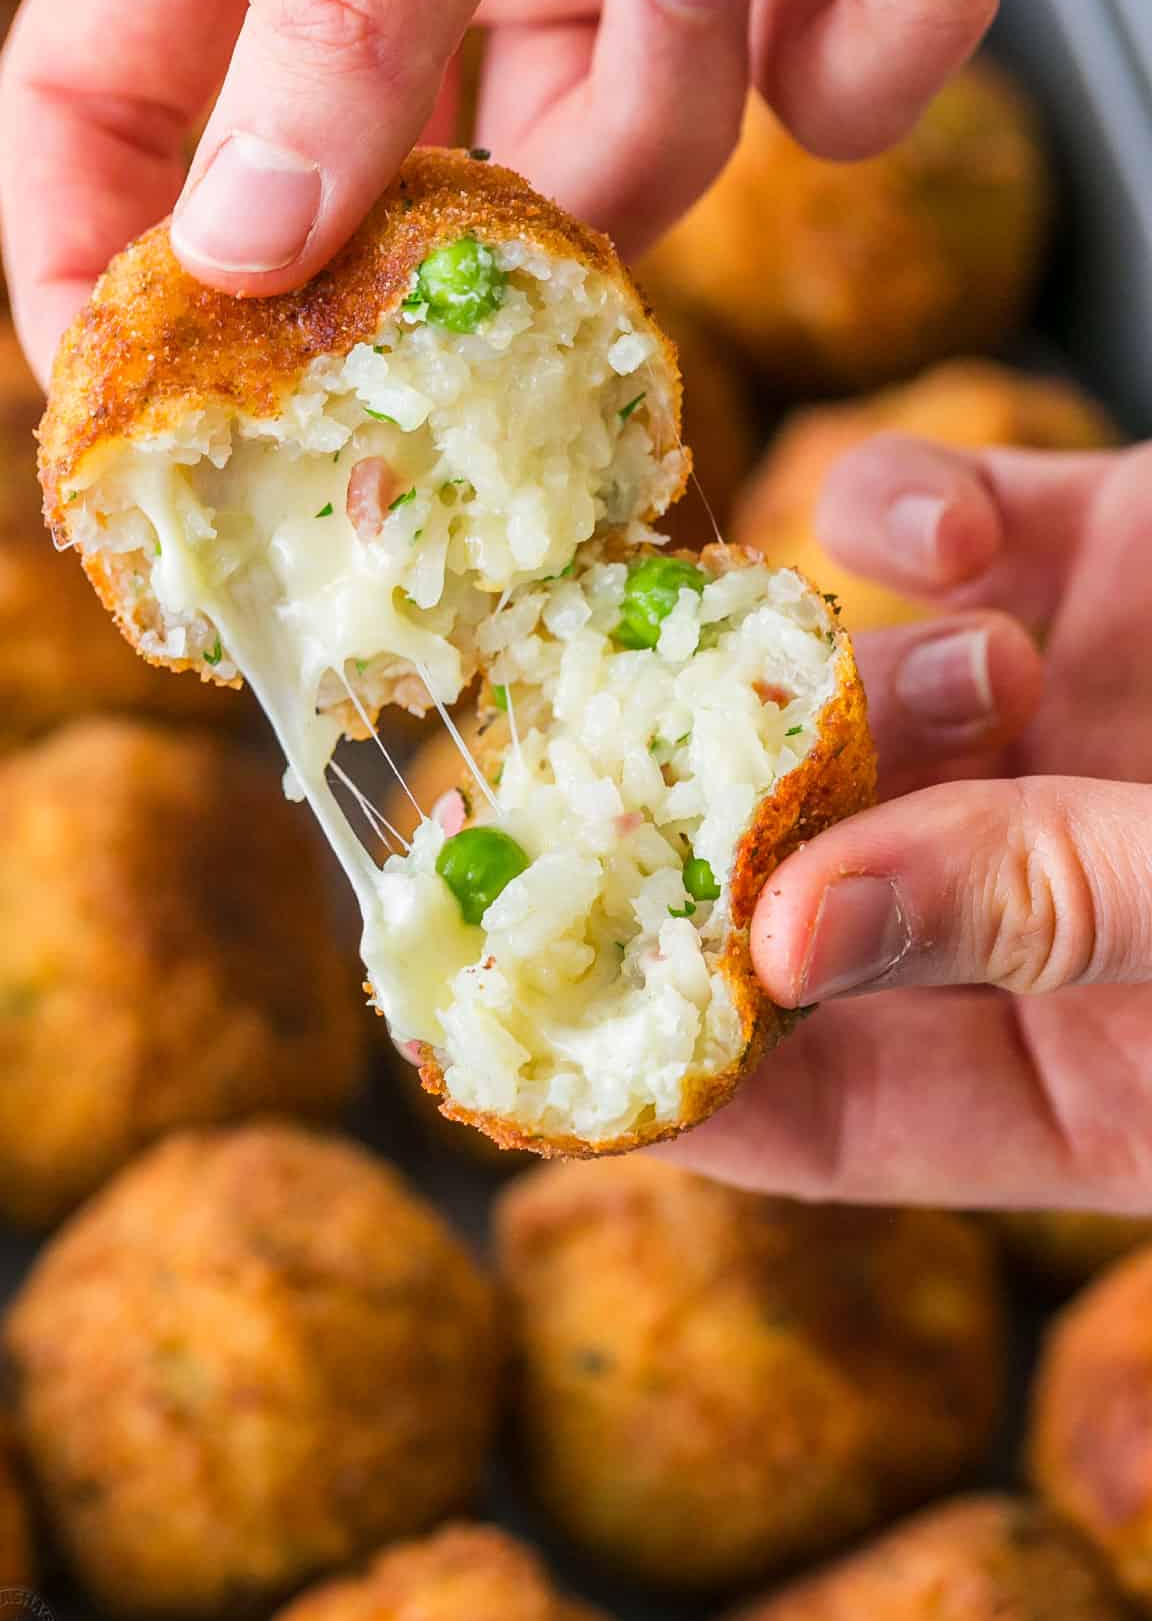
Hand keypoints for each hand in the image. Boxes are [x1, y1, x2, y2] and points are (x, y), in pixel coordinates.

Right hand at [0, 0, 997, 383]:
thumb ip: (346, 19)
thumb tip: (240, 252)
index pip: (101, 101)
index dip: (99, 263)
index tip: (144, 406)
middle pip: (394, 203)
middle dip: (460, 258)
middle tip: (476, 293)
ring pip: (623, 182)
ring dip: (682, 93)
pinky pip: (834, 102)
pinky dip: (873, 33)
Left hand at [667, 439, 1151, 1213]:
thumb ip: (1047, 914)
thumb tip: (785, 934)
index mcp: (1078, 1078)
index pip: (826, 1117)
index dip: (677, 1085)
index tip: (528, 1039)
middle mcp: (1034, 904)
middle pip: (800, 890)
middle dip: (709, 841)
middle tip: (611, 788)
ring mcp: (1057, 728)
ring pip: (843, 709)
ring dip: (849, 680)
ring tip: (985, 677)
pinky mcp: (1091, 563)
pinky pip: (936, 524)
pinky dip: (908, 503)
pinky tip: (955, 526)